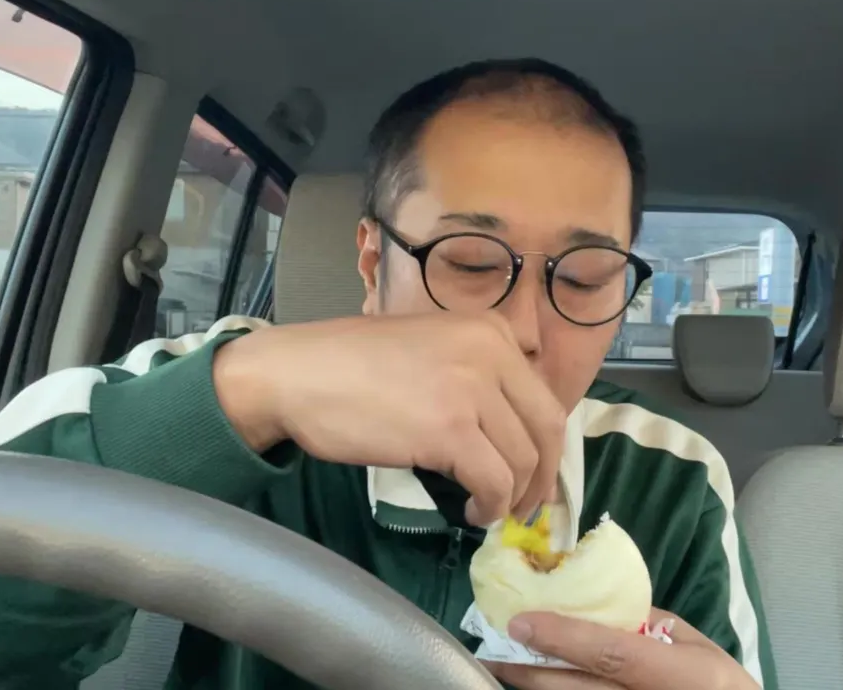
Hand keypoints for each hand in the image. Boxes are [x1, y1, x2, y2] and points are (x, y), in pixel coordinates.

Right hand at [214, 312, 565, 524]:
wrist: (296, 374)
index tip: (535, 472)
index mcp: (489, 330)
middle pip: (546, 428)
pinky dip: (489, 505)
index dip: (546, 445)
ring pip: (522, 460)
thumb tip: (505, 429)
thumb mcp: (430, 348)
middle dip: (543, 476)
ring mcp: (471, 390)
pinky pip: (493, 481)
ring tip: (488, 511)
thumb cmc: (350, 365)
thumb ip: (472, 373)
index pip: (543, 396)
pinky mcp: (449, 430)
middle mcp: (490, 352)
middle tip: (525, 505)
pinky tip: (472, 512)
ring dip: (512, 497)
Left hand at [485, 608, 759, 689]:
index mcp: (676, 674)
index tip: (520, 623)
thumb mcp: (695, 646)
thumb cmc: (721, 684)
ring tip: (504, 668)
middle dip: (528, 670)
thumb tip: (594, 603)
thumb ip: (647, 623)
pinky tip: (536, 683)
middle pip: (575, 689)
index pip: (609, 654)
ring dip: (534, 687)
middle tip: (492, 651)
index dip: (562, 638)